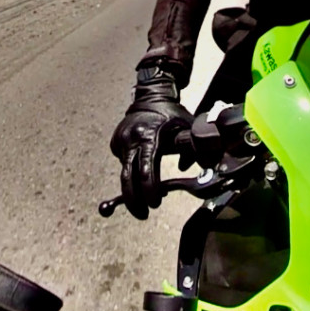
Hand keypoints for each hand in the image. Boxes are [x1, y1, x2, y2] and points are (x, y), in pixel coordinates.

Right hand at [110, 72, 192, 219]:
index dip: (149, 189)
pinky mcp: (115, 143)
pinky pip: (123, 163)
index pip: (147, 168)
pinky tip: (140, 175)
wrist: (151, 96)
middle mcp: (131, 139)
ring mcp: (120, 140)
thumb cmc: (171, 113)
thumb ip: (191, 147)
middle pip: (128, 177)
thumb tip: (193, 169)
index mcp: (149, 135)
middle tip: (143, 214)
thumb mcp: (186, 126)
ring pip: (124, 173)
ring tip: (141, 205)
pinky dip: (131, 173)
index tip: (155, 203)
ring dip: (131, 191)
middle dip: (135, 200)